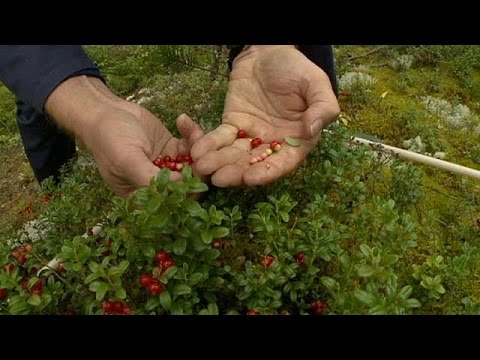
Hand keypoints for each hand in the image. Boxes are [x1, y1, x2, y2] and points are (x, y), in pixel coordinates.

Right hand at [45, 76, 203, 196]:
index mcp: (143, 196)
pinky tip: (183, 121)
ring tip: (193, 132)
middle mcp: (157, 185)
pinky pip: (191, 147)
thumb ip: (151, 178)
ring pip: (194, 165)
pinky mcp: (172, 150)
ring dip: (199, 149)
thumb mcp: (127, 160)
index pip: (172, 202)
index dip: (189, 192)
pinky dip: (192, 134)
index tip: (195, 172)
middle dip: (199, 168)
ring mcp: (167, 167)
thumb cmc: (110, 138)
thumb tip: (180, 188)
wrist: (105, 111)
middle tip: (201, 150)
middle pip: (188, 186)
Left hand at [191, 45, 339, 186]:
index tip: (251, 177)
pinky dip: (209, 145)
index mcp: (297, 141)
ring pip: (234, 155)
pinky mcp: (233, 125)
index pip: (282, 162)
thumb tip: (312, 130)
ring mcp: (251, 136)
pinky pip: (220, 138)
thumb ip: (322, 107)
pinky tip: (197, 152)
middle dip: (236, 172)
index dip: (267, 172)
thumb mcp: (316, 84)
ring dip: (218, 163)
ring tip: (203, 168)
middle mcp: (273, 144)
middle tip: (219, 178)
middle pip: (254, 164)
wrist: (269, 51)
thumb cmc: (296, 68)